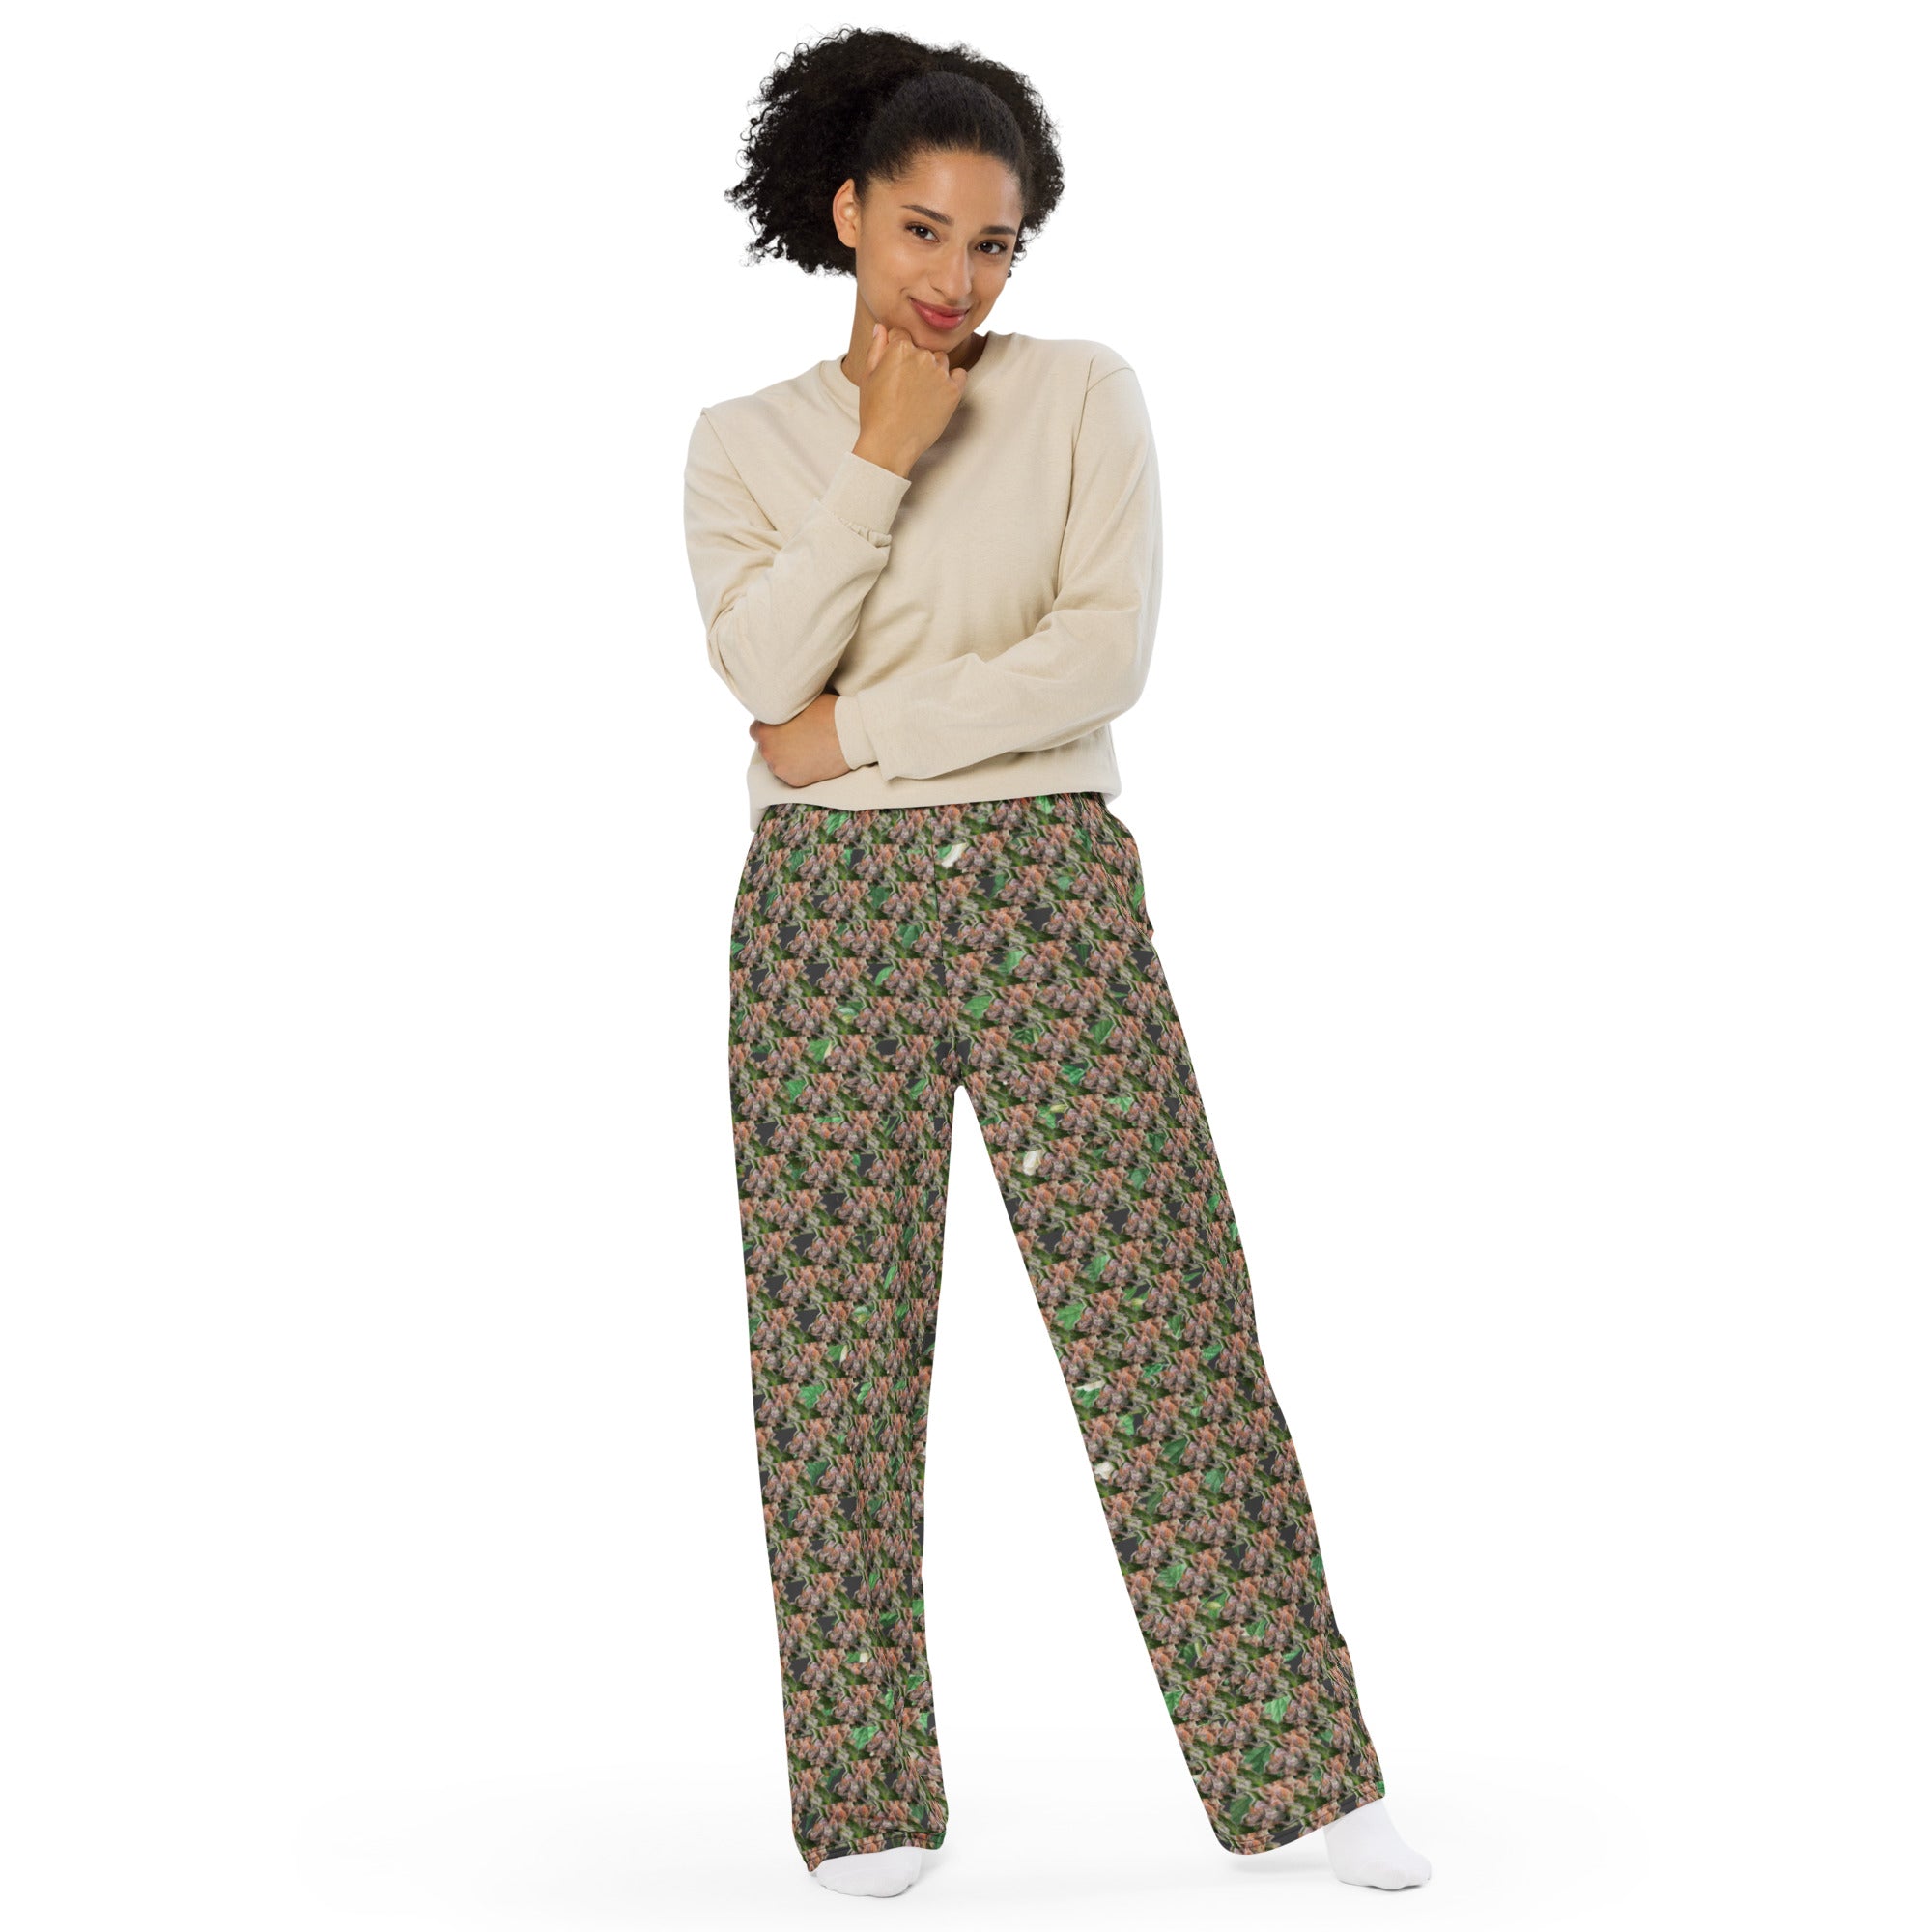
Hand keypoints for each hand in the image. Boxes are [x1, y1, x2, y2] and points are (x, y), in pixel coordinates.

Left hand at [750, 690, 849, 787]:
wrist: (851, 734)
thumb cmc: (828, 711)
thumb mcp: (801, 701)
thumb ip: (785, 707)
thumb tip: (784, 702)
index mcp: (765, 730)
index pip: (756, 730)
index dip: (770, 727)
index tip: (782, 726)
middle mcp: (768, 752)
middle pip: (767, 748)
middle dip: (778, 742)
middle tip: (797, 736)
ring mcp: (781, 769)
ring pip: (778, 763)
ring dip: (787, 757)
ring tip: (806, 748)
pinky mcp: (795, 782)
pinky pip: (791, 774)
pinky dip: (799, 769)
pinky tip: (812, 759)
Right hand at [851, 321, 968, 476]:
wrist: (890, 443)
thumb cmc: (875, 412)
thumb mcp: (868, 376)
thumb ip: (877, 347)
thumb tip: (882, 327)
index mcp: (900, 348)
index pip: (903, 335)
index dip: (897, 351)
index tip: (894, 369)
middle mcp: (923, 356)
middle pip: (923, 349)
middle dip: (915, 362)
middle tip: (905, 387)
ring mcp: (940, 373)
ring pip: (941, 361)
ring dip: (933, 371)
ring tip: (920, 395)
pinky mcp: (954, 391)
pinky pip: (960, 375)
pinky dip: (953, 381)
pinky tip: (939, 395)